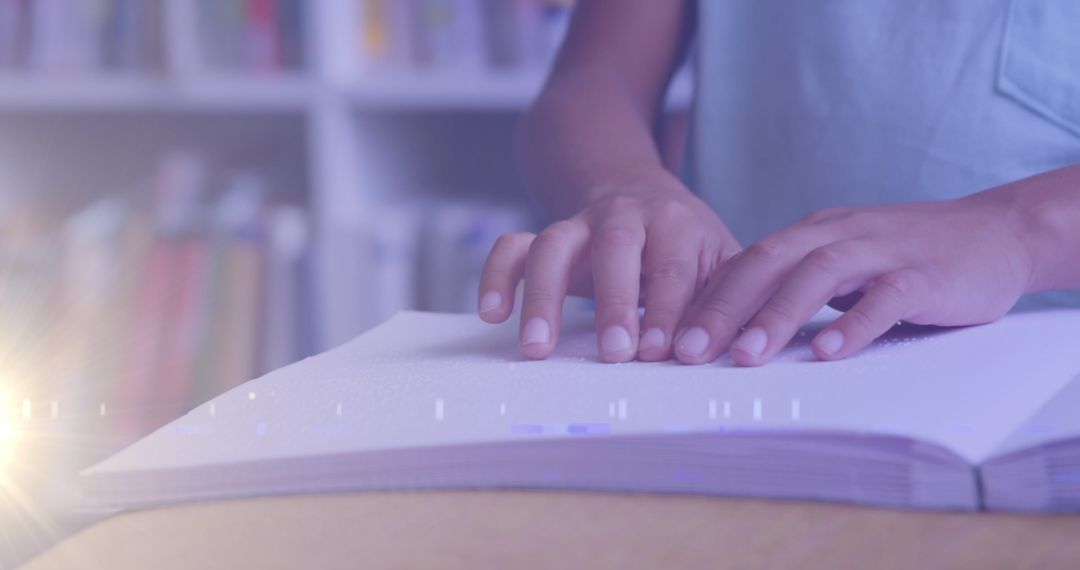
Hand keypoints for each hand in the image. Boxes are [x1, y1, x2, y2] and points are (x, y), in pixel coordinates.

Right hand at [478, 173, 739, 361]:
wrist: (640, 193)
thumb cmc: (687, 245)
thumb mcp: (721, 260)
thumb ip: (729, 299)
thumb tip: (745, 350)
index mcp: (676, 223)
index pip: (674, 268)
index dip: (670, 310)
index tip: (666, 354)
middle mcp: (625, 217)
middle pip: (614, 249)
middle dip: (613, 302)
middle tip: (615, 354)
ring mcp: (579, 225)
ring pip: (552, 245)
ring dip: (542, 296)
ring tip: (536, 347)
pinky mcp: (546, 236)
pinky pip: (512, 246)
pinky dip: (496, 274)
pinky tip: (492, 312)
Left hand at [673, 189, 1037, 365]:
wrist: (998, 231)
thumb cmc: (909, 255)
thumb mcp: (844, 261)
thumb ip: (798, 284)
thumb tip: (737, 326)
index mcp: (813, 233)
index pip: (747, 262)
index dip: (706, 299)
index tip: (670, 339)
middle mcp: (839, 234)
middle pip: (768, 263)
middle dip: (723, 308)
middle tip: (688, 351)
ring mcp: (882, 250)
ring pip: (818, 276)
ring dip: (777, 316)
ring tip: (746, 356)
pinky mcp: (924, 274)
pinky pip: (884, 297)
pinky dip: (854, 323)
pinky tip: (828, 353)